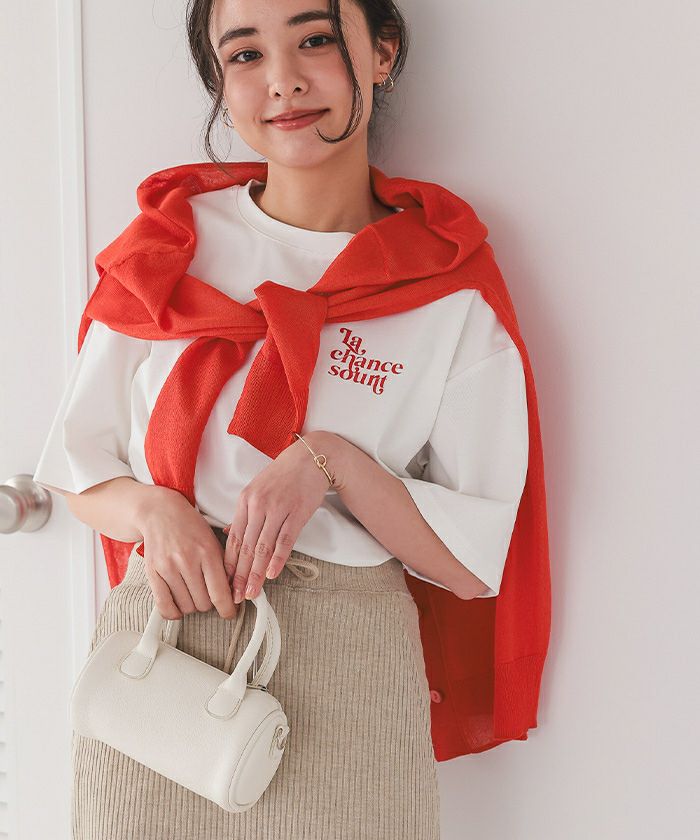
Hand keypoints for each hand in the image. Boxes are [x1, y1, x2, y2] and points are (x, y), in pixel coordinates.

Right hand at [137, 489, 238, 620]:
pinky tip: (179, 604)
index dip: (227, 609)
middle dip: (209, 603)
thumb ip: (224, 566)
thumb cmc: (190, 526)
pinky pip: (164, 606)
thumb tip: (232, 594)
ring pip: (186, 607)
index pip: (220, 593)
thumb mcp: (213, 541)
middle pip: (203, 604)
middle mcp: (187, 561)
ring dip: (192, 605)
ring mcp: (168, 568)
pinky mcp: (153, 574)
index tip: (229, 613)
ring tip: (193, 592)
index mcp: (207, 552)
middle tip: (208, 592)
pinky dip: (174, 612)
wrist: (161, 512)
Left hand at [223, 432, 340, 603]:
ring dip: (257, 573)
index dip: (230, 564)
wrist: (311, 457)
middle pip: (247, 546)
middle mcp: (258, 505)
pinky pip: (285, 539)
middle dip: (240, 575)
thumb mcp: (257, 489)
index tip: (226, 583)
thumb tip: (228, 534)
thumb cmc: (284, 474)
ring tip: (252, 592)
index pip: (234, 538)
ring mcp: (278, 508)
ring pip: (263, 547)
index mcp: (245, 500)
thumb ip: (244, 513)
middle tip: (237, 596)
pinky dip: (278, 558)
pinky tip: (272, 573)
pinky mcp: (297, 512)